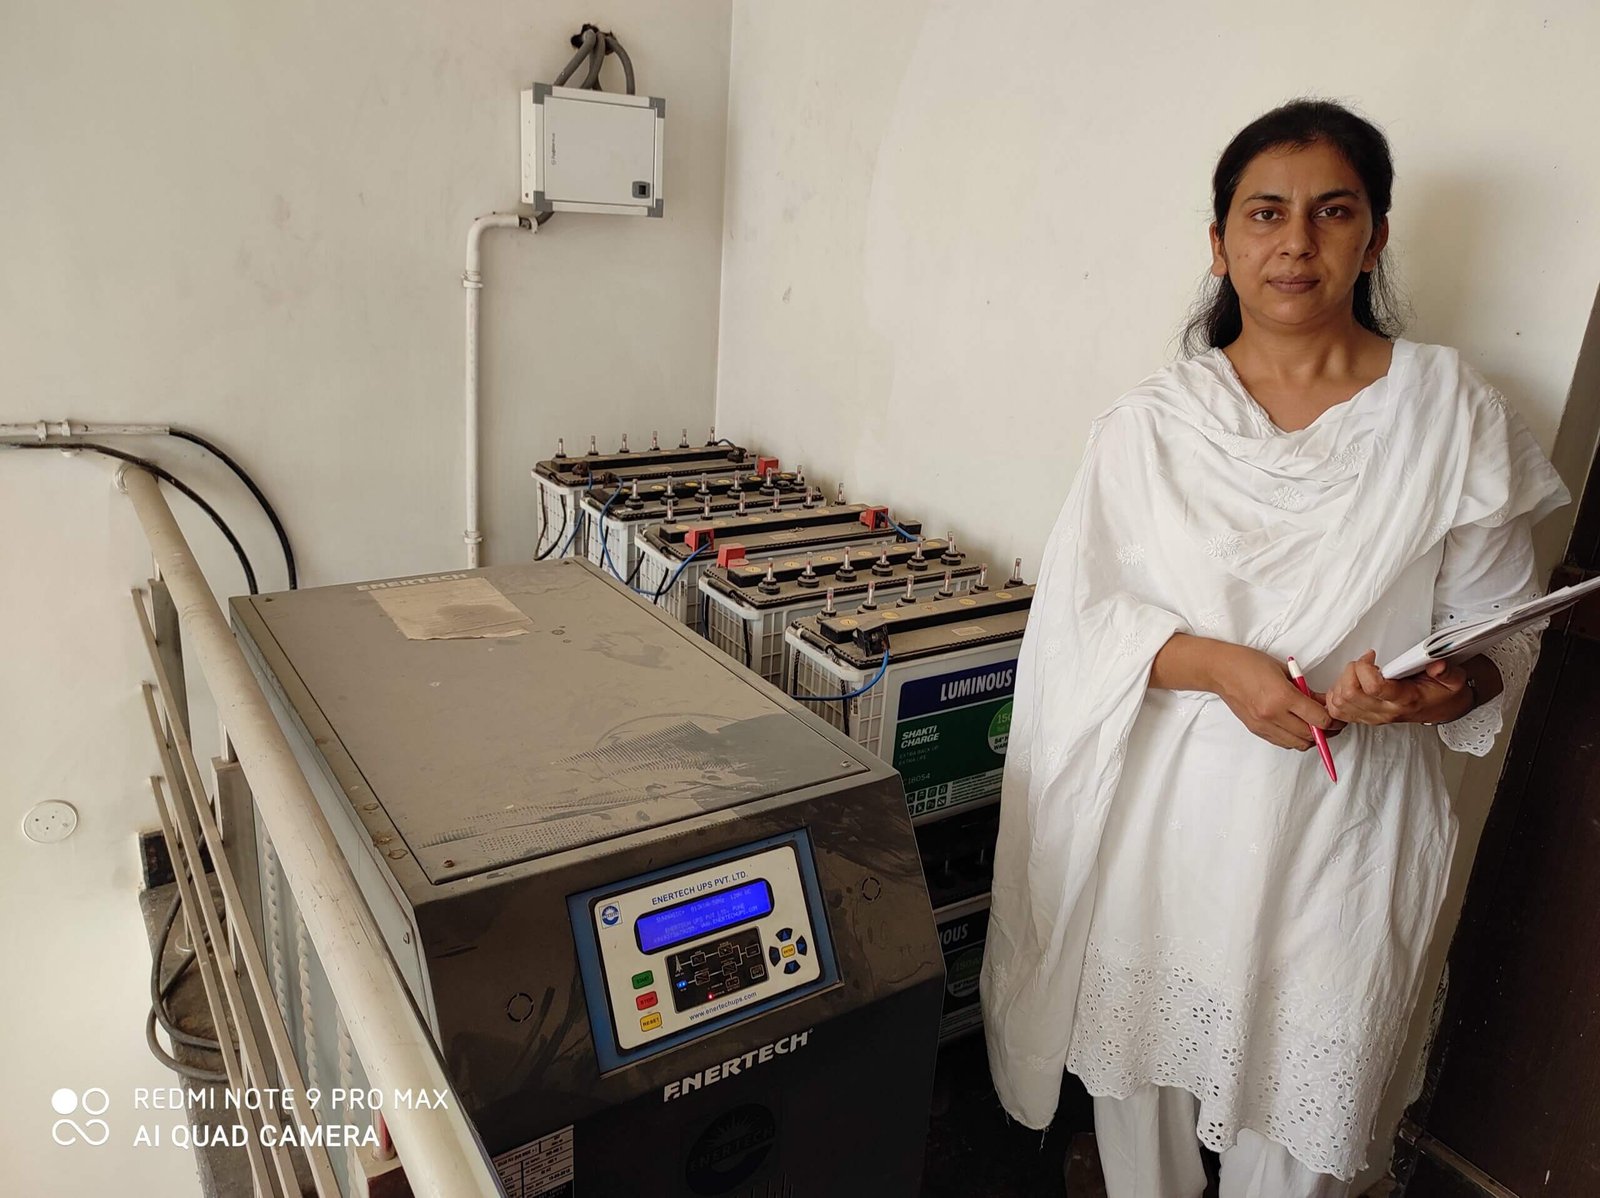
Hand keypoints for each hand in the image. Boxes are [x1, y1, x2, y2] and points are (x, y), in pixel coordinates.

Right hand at [1209, 643, 1338, 750]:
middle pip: (1310, 736)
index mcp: (1282, 696)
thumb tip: (1323, 703)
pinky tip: (1297, 728)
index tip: (1337, 715)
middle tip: (1333, 724)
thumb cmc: (1249, 663)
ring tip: (1316, 728)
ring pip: (1297, 744)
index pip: (1319, 719)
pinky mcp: (1256, 730)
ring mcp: (1263, 725)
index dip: (1333, 720)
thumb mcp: (1284, 670)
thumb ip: (1305, 689)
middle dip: (1327, 732)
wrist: (1220, 670)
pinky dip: (1294, 739)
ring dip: (1310, 739)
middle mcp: (1272, 715)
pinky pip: (1282, 743)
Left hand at [1325, 650, 1467, 725]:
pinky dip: (1335, 695)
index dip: (1364, 667)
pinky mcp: (1364, 717)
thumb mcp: (1453, 680)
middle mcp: (1384, 711)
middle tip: (1363, 663)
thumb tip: (1436, 665)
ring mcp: (1372, 716)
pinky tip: (1348, 683)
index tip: (1371, 656)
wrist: (1441, 709)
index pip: (1373, 687)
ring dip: (1341, 682)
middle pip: (1348, 694)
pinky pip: (1337, 711)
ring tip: (1357, 673)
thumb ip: (1446, 671)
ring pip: (1338, 703)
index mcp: (1404, 699)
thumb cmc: (1442, 693)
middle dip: (1350, 671)